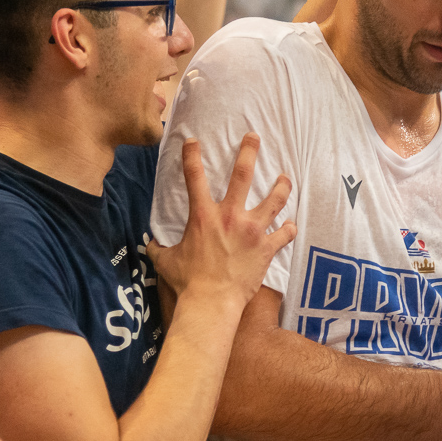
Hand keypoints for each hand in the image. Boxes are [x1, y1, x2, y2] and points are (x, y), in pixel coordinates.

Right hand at [147, 134, 296, 309]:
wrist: (211, 303)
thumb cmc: (187, 282)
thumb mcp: (165, 261)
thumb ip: (158, 247)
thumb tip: (150, 243)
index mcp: (203, 215)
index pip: (193, 176)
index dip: (192, 155)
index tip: (193, 140)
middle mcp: (230, 216)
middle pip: (243, 174)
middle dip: (249, 151)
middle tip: (254, 137)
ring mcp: (252, 231)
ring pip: (274, 199)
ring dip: (282, 186)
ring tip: (285, 178)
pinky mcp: (267, 248)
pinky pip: (285, 234)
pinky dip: (289, 229)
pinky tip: (291, 225)